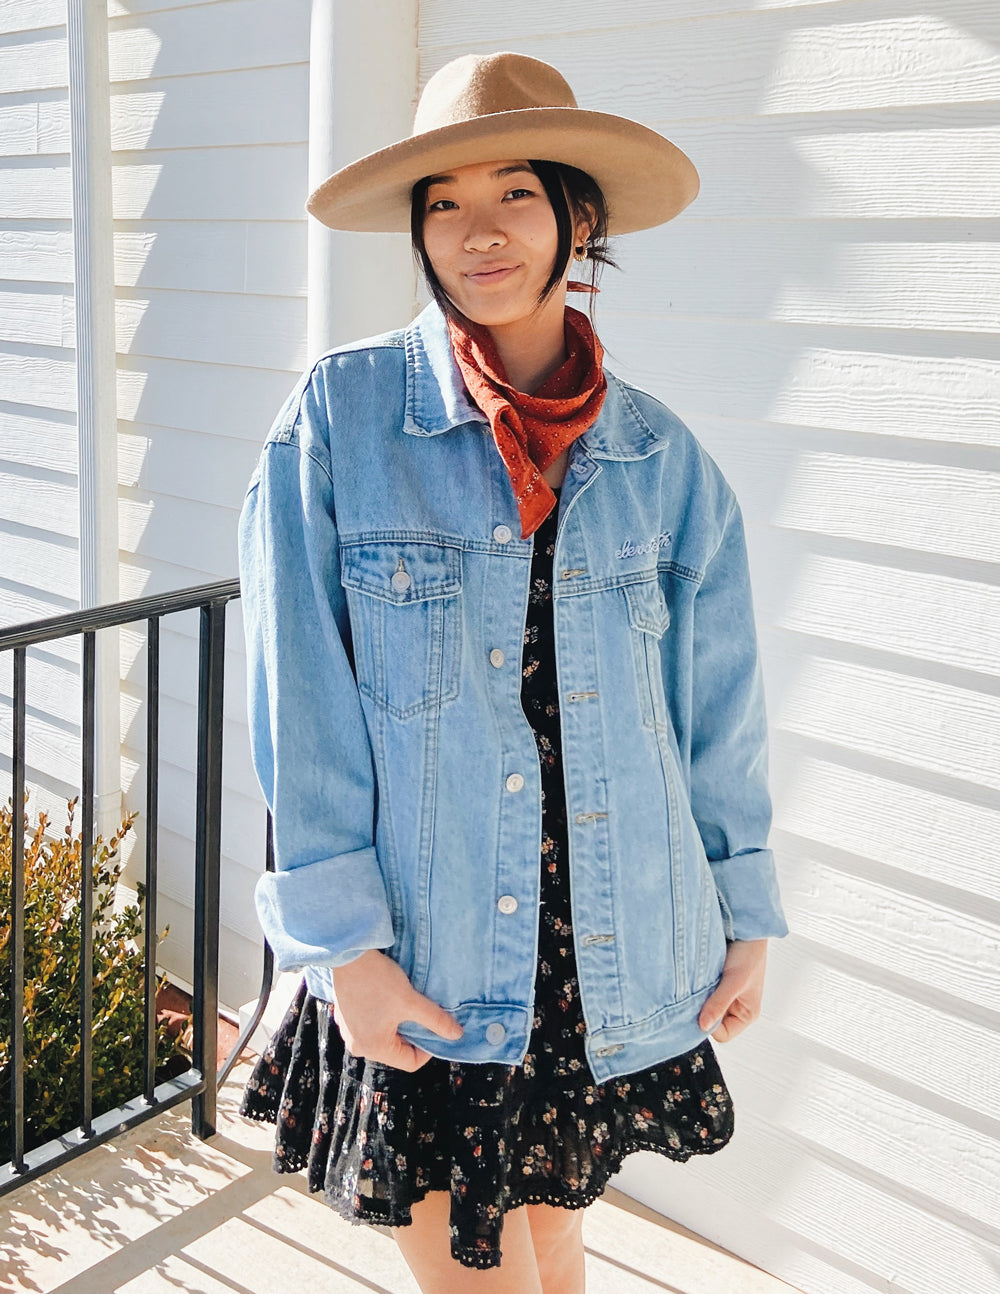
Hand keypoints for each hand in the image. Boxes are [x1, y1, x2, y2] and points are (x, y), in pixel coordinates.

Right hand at [331, 949, 462, 1070]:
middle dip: (413, 1034)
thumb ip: (436, 1020)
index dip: (428, 1048)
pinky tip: (388, 999)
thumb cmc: (378, 980)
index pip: (410, 1063)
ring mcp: (349, 1033)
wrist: (348, 954)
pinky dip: (384, 1017)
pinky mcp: (345, 1018)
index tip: (435, 1027)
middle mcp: (359, 1047)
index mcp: (374, 1048)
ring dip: (398, 1024)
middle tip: (422, 1013)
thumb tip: (457, 1035)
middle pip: (396, 1051)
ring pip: (384, 1037)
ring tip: (406, 1004)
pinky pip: (371, 1026)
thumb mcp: (411, 1001)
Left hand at [697, 938, 767, 1042]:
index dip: (710, 1025)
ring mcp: (722, 996)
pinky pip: (699, 993)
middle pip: (711, 1022)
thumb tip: (703, 1025)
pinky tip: (693, 979)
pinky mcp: (712, 984)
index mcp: (746, 1014)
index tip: (700, 1010)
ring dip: (697, 998)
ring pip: (703, 1008)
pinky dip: (695, 988)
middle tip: (694, 997)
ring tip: (696, 985)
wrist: (744, 928)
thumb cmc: (749, 953)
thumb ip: (719, 1003)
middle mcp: (734, 1008)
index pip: (722, 1034)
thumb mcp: (735, 981)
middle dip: (701, 1012)